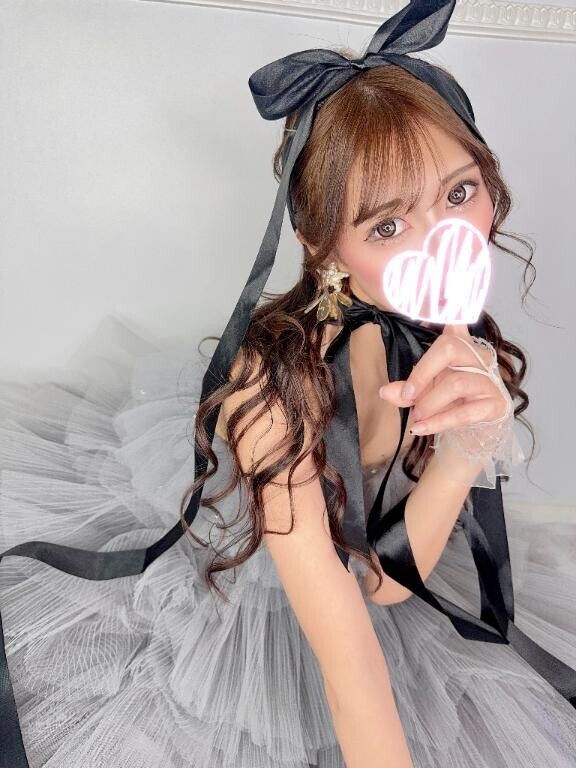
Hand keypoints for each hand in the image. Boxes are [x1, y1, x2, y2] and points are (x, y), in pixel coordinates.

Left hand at [378, 323, 509, 435]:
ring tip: (416, 417)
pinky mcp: (497, 405)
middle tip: (407, 396)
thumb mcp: (424, 394)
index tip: (424, 316)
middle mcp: (480, 357)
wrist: (477, 432)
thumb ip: (406, 390)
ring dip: (429, 403)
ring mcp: (491, 380)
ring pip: (456, 383)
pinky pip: (465, 412)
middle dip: (422, 373)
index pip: (455, 322)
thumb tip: (385, 391)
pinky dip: (439, 422)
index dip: (445, 313)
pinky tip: (422, 428)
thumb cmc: (451, 403)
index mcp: (462, 346)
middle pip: (450, 348)